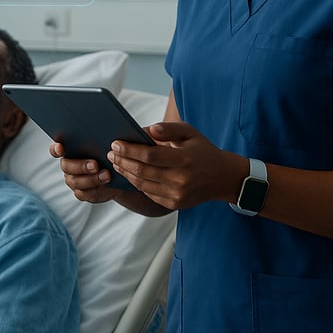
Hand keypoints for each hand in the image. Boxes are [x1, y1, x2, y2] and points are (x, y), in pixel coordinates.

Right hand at [50, 142, 122, 203]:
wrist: (116, 174)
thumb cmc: (107, 155)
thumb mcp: (103, 146)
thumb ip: (97, 141)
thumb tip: (103, 134)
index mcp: (69, 151)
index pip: (55, 149)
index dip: (55, 149)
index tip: (60, 148)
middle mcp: (68, 165)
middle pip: (66, 166)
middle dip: (81, 166)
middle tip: (95, 165)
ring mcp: (73, 180)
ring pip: (76, 181)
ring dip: (92, 179)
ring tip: (106, 175)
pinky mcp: (81, 192)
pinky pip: (84, 193)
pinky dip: (95, 189)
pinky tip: (106, 184)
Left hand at [108, 121, 230, 210]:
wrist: (222, 177)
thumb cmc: (202, 150)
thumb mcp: (189, 133)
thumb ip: (168, 128)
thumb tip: (145, 129)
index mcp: (184, 159)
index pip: (149, 155)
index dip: (129, 150)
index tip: (115, 143)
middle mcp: (180, 180)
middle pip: (142, 171)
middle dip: (122, 161)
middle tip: (110, 153)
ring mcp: (177, 195)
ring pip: (142, 184)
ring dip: (126, 173)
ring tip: (116, 162)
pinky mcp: (174, 204)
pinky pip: (149, 193)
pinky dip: (136, 183)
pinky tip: (129, 174)